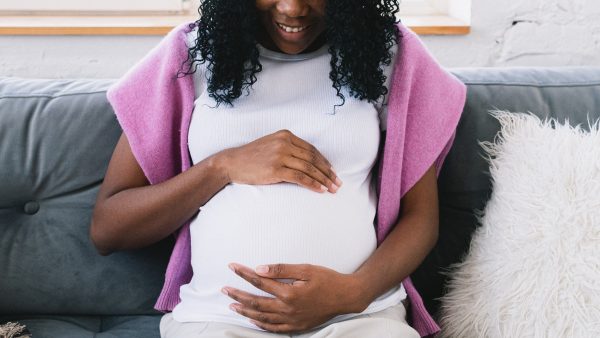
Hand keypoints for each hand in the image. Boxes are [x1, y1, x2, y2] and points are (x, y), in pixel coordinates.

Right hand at [217, 129, 341, 192]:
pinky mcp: (276, 169)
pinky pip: (300, 177)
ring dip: (323, 180)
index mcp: (285, 135)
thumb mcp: (271, 145)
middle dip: (328, 172)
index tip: (332, 171)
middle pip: (313, 159)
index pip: (311, 149)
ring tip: (332, 189)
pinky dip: (312, 184)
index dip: (324, 161)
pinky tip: (320, 190)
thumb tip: (308, 162)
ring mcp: (280, 156)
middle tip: (338, 183)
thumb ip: (288, 148)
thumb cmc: (251, 157)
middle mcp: (284, 143)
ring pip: (309, 169)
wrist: (232, 163)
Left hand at [222, 263, 367, 333]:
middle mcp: (287, 309)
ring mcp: (292, 320)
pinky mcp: (297, 327)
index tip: (232, 267)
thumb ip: (282, 269)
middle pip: (256, 302)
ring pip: (262, 317)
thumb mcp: (306, 269)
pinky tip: (253, 319)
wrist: (346, 296)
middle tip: (224, 289)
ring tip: (232, 305)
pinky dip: (261, 324)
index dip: (244, 274)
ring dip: (245, 311)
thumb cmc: (328, 279)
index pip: (260, 282)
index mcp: (289, 293)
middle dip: (238, 294)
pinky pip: (274, 328)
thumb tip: (260, 269)